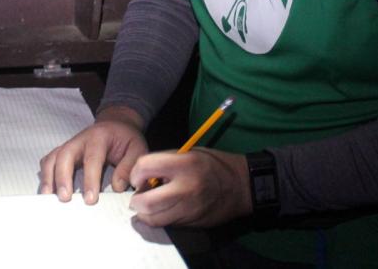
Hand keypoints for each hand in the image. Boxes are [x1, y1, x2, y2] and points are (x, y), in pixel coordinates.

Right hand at [39, 105, 147, 203]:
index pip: (92, 158)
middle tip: (65, 198)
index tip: (90, 200)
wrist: (116, 125)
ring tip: (48, 197)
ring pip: (52, 157)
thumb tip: (117, 187)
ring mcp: (69, 145)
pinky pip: (48, 161)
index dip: (90, 180)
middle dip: (62, 177)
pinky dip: (45, 175)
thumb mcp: (137, 147)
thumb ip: (129, 166)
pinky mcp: (63, 152)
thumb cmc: (126, 139)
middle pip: (65, 155)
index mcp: (99, 137)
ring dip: (48, 177)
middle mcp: (80, 139)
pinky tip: (47, 191)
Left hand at [128, 148, 251, 226]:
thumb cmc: (214, 164)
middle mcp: (185, 188)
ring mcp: (188, 209)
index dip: (136, 172)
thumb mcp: (190, 153)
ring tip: (150, 203)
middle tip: (139, 195)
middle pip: (146, 203)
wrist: (241, 186)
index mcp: (185, 164)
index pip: (145, 167)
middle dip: (136, 200)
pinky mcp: (190, 222)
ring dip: (145, 213)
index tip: (139, 176)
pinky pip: (166, 224)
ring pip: (153, 219)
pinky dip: (158, 218)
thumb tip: (143, 173)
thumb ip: (166, 161)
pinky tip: (163, 209)